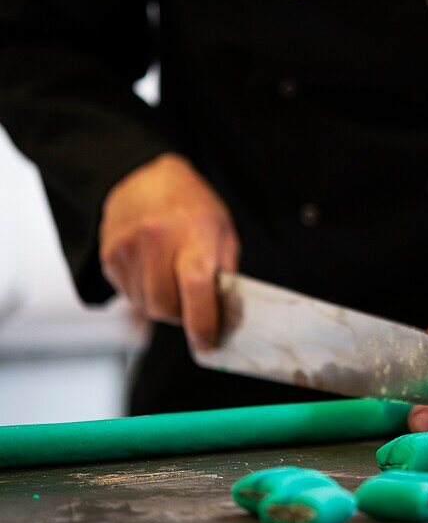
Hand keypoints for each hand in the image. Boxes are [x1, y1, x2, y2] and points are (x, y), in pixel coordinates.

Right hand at [99, 153, 239, 349]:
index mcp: (192, 233)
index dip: (202, 322)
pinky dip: (143, 293)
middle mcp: (156, 239)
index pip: (195, 286)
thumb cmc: (192, 208)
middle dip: (181, 315)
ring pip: (145, 305)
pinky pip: (128, 295)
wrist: (145, 178)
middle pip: (165, 306)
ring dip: (161, 303)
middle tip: (192, 302)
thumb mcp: (221, 232)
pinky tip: (151, 268)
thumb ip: (224, 275)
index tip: (207, 343)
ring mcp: (127, 247)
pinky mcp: (108, 256)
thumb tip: (223, 319)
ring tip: (170, 275)